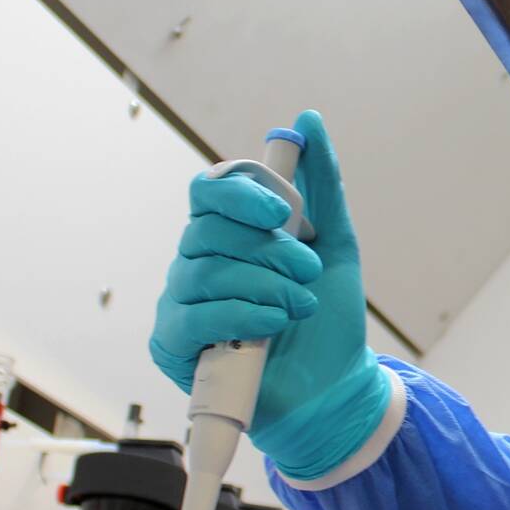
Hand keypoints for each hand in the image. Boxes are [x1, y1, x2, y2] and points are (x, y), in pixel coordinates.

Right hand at [149, 109, 390, 478]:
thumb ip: (323, 183)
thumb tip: (310, 119)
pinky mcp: (173, 345)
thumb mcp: (336, 244)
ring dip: (264, 287)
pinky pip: (195, 316)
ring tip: (299, 307)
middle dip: (269, 249)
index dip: (242, 192)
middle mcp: (197, 262)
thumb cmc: (330, 320)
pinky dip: (242, 317)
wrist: (335, 390)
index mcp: (229, 234)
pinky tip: (272, 329)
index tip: (284, 210)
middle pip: (209, 229)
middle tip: (307, 273)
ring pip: (205, 271)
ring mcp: (181, 302)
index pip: (210, 189)